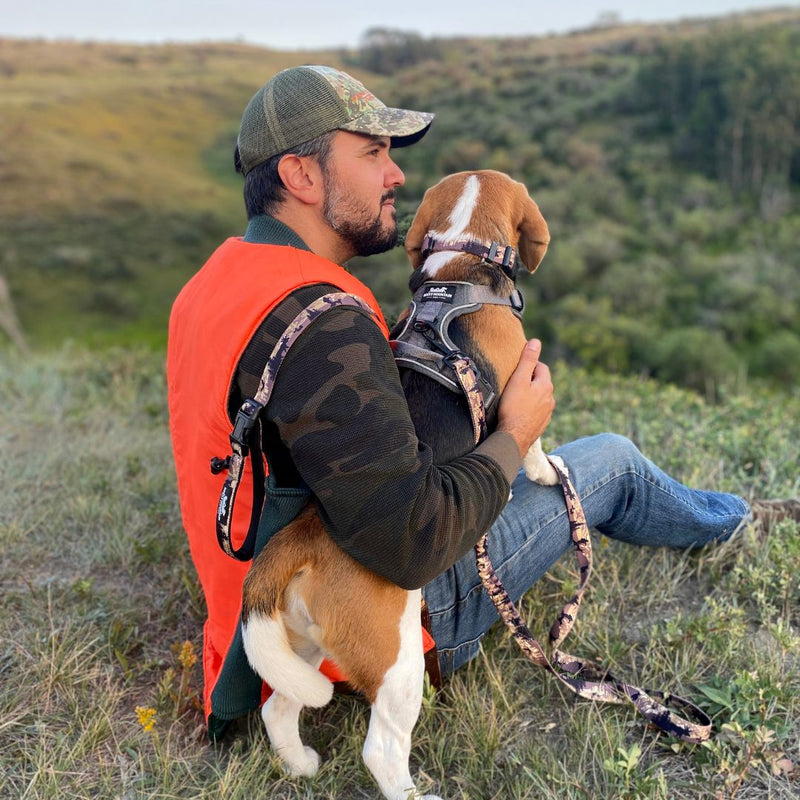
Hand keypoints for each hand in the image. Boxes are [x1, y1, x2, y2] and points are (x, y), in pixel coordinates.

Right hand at [497, 339, 554, 456]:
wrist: (513, 438)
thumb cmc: (513, 408)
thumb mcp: (519, 379)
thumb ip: (527, 360)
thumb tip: (536, 342)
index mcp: (546, 386)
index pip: (541, 367)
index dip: (530, 365)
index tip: (517, 367)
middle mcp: (550, 399)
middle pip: (541, 383)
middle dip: (530, 380)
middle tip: (514, 381)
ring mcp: (547, 413)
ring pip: (540, 398)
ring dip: (531, 395)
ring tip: (515, 398)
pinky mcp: (541, 425)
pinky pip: (537, 412)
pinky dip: (530, 409)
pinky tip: (519, 412)